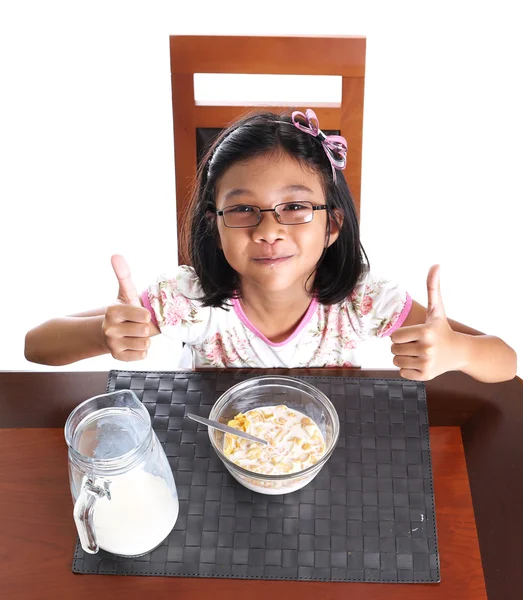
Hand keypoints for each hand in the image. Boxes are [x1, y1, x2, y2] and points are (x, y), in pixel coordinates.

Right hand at [102, 255, 151, 360]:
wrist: (108, 332)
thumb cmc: (123, 311)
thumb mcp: (124, 293)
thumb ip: (123, 275)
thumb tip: (116, 255)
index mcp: (112, 311)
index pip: (143, 315)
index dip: (146, 315)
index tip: (139, 313)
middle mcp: (109, 328)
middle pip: (145, 330)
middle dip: (146, 328)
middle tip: (137, 325)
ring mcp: (112, 344)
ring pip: (145, 343)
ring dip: (144, 339)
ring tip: (135, 334)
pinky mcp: (118, 357)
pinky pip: (142, 355)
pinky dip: (141, 350)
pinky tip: (132, 344)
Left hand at [390, 265, 462, 380]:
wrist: (460, 352)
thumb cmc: (443, 329)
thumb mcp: (437, 309)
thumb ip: (433, 287)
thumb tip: (436, 264)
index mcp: (425, 332)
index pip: (394, 336)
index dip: (401, 335)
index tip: (413, 334)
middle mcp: (426, 349)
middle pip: (394, 349)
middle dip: (402, 346)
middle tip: (417, 344)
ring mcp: (426, 364)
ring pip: (396, 361)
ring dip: (403, 357)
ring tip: (419, 353)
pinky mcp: (425, 376)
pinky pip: (402, 373)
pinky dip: (408, 369)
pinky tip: (421, 363)